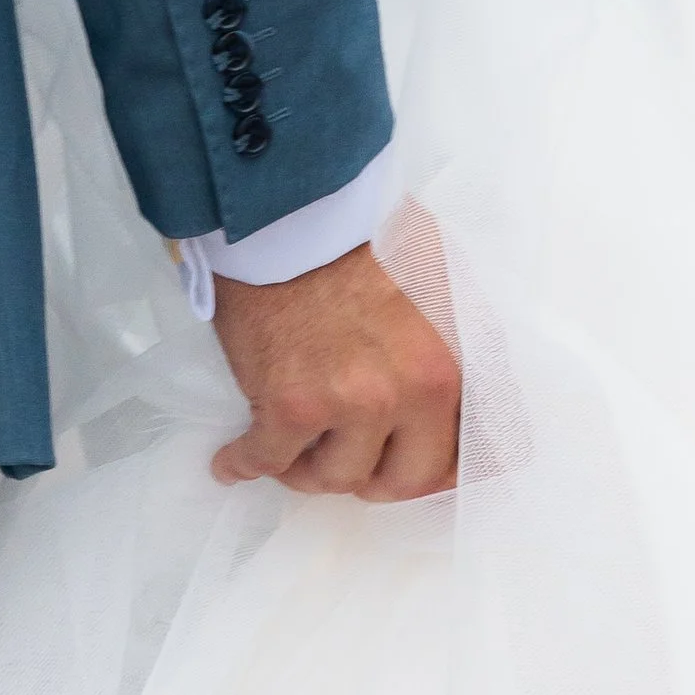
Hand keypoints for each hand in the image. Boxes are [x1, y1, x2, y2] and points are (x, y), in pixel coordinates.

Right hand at [209, 245, 461, 502]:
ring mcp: (344, 405)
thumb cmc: (364, 237)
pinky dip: (244, 463)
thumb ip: (457, 350)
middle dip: (375, 477)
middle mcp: (402, 396)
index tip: (412, 471)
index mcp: (445, 370)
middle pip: (399, 483)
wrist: (288, 211)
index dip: (436, 473)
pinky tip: (233, 461)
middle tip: (350, 457)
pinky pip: (265, 461)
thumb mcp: (439, 286)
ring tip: (293, 447)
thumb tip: (462, 403)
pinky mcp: (286, 405)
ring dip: (309, 467)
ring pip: (332, 479)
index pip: (461, 457)